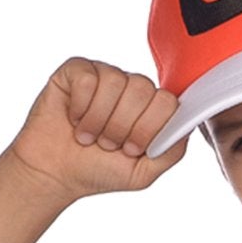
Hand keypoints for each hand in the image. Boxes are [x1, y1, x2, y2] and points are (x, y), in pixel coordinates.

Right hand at [7, 57, 189, 200]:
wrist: (54, 173)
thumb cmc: (97, 171)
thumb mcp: (143, 172)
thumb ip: (172, 150)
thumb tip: (187, 125)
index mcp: (149, 107)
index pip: (168, 102)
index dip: (149, 128)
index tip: (131, 149)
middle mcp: (129, 86)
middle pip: (144, 90)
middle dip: (124, 127)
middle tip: (107, 144)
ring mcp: (104, 74)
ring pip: (116, 83)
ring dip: (100, 120)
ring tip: (88, 135)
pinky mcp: (77, 69)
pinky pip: (89, 79)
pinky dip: (80, 107)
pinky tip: (73, 119)